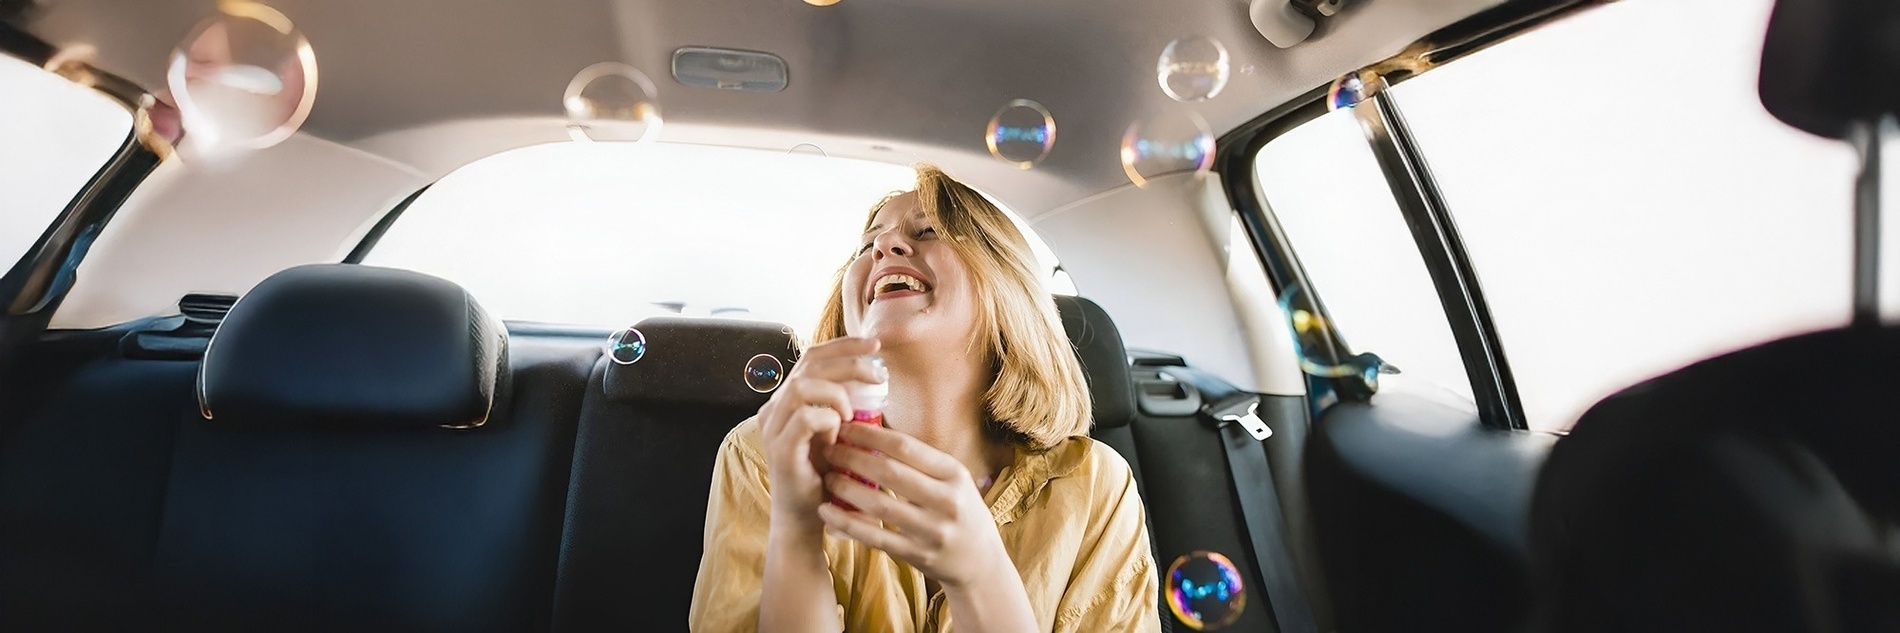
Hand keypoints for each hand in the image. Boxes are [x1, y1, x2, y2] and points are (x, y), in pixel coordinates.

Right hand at [756, 337, 886, 526]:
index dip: (843, 345)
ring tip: (854, 414)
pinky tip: (839, 435)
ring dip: (836, 394)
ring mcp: (773, 428)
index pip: (812, 357)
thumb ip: (845, 403)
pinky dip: (829, 420)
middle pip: (809, 365)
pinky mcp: (780, 449)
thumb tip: (873, 375)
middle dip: (849, 361)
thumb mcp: (838, 431)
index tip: (875, 345)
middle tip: (878, 372)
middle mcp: (774, 408)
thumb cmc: (825, 475)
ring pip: (802, 386)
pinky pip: (806, 418)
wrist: (806, 517)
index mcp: (787, 399)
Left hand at [816, 423, 1012, 589]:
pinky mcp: (917, 555)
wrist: (981, 562)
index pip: (905, 447)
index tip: (846, 427)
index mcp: (954, 474)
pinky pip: (875, 537)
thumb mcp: (954, 481)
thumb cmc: (961, 512)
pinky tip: (827, 512)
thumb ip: (922, 462)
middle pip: (890, 473)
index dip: (870, 435)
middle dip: (853, 458)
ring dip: (846, 489)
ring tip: (827, 478)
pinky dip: (848, 524)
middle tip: (829, 450)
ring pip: (879, 505)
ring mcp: (932, 530)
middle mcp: (946, 501)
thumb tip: (874, 433)